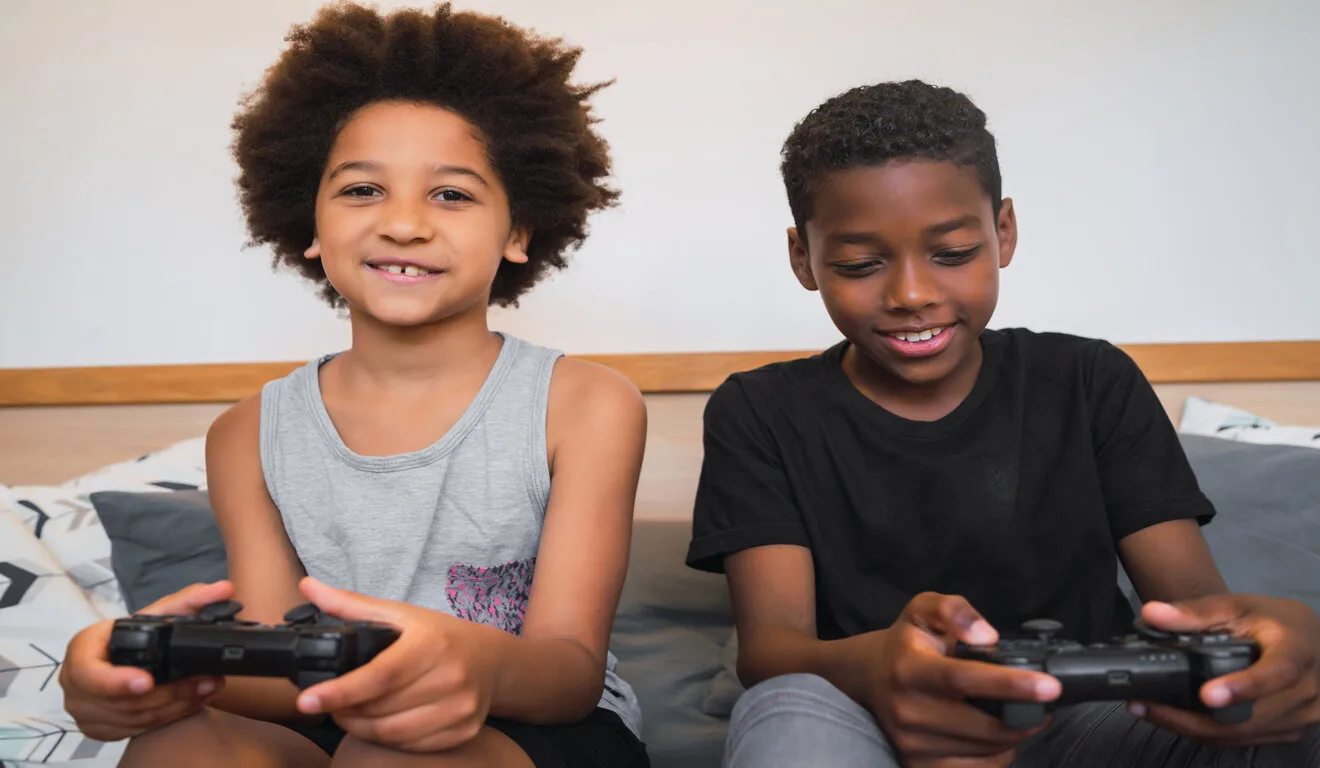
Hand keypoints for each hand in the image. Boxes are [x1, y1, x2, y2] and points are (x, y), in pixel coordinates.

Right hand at [60, 581, 231, 741]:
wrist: (118, 657)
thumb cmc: (134, 633)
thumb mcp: (158, 613)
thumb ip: (191, 601)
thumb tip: (223, 590)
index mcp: (82, 650)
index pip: (89, 673)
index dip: (116, 682)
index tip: (146, 682)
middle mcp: (76, 684)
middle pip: (121, 702)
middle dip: (169, 693)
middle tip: (205, 681)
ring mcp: (85, 710)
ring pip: (134, 719)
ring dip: (176, 705)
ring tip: (207, 687)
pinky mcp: (100, 729)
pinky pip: (136, 731)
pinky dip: (168, 717)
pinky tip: (192, 701)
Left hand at [294, 577, 499, 751]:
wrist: (490, 658)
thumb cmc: (439, 635)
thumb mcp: (399, 614)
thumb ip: (350, 604)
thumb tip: (308, 587)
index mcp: (431, 644)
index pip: (380, 675)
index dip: (341, 690)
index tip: (307, 700)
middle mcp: (451, 677)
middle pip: (380, 708)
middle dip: (345, 708)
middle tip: (328, 701)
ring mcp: (460, 708)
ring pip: (391, 733)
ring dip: (360, 727)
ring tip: (350, 711)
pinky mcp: (463, 731)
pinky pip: (411, 746)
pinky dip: (387, 738)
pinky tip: (380, 722)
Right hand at [869, 592, 1061, 767]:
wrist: (870, 677)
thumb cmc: (907, 643)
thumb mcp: (923, 609)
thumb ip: (953, 610)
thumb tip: (987, 635)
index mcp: (910, 669)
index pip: (964, 679)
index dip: (1010, 684)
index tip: (1050, 687)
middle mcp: (907, 710)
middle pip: (985, 727)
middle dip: (1025, 718)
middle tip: (1043, 703)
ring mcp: (912, 744)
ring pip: (986, 752)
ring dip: (1012, 737)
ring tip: (1013, 715)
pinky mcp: (917, 765)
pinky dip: (997, 756)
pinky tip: (995, 737)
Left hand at [1131, 596, 1319, 746]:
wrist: (1306, 640)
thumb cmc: (1275, 622)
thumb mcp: (1238, 607)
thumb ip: (1195, 612)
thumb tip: (1154, 614)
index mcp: (1296, 653)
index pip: (1277, 674)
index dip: (1243, 686)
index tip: (1208, 694)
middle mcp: (1305, 690)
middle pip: (1250, 717)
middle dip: (1194, 717)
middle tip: (1149, 706)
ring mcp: (1299, 715)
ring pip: (1243, 734)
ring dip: (1194, 728)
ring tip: (1152, 712)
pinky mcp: (1288, 730)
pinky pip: (1245, 739)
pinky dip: (1209, 733)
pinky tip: (1178, 721)